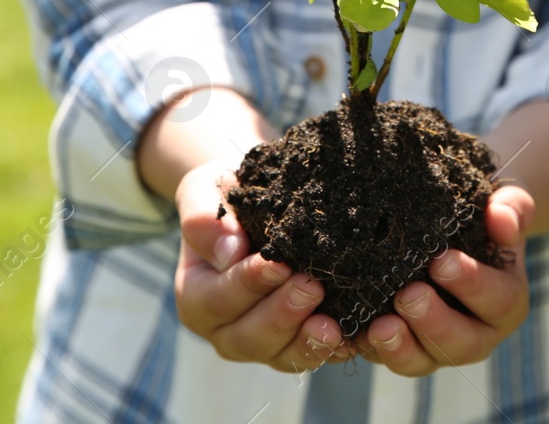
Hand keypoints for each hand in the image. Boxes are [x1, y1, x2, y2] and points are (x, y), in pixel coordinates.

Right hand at [172, 158, 352, 372]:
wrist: (255, 202)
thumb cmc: (225, 196)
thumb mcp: (204, 193)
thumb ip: (205, 220)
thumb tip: (228, 253)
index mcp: (196, 295)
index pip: (219, 298)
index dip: (249, 284)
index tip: (278, 264)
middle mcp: (224, 328)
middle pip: (248, 337)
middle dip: (282, 315)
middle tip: (312, 287)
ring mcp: (260, 342)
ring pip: (280, 355)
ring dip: (307, 342)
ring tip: (333, 327)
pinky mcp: (293, 344)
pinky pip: (311, 355)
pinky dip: (333, 350)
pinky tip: (352, 338)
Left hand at [358, 184, 534, 376]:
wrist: (452, 228)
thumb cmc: (481, 216)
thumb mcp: (503, 205)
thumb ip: (512, 209)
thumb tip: (502, 221)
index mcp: (504, 302)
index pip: (499, 301)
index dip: (473, 284)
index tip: (442, 261)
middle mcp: (474, 333)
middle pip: (461, 344)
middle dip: (434, 324)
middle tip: (409, 296)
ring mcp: (433, 346)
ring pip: (420, 361)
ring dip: (398, 349)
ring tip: (378, 328)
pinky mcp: (398, 346)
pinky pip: (380, 356)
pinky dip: (361, 348)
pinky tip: (345, 332)